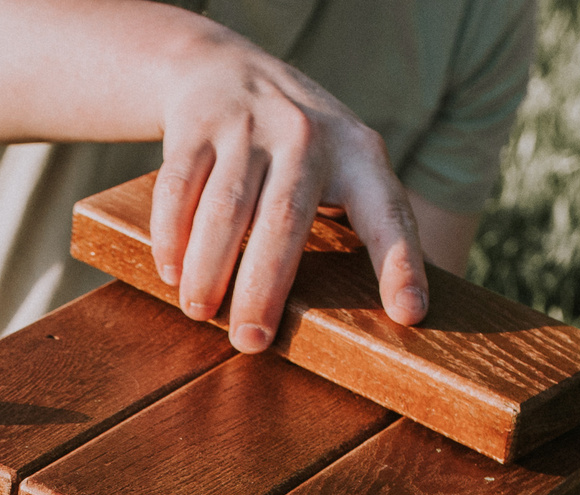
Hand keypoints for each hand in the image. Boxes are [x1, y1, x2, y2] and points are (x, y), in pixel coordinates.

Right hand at [150, 31, 429, 346]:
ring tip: (200, 312)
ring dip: (208, 268)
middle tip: (251, 341)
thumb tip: (388, 314)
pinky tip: (171, 272)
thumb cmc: (296, 145)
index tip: (408, 314)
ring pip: (225, 208)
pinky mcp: (196, 124)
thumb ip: (358, 218)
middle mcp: (307, 135)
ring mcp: (248, 125)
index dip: (400, 264)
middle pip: (285, 219)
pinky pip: (179, 188)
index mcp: (359, 155)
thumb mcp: (343, 161)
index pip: (388, 214)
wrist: (226, 68)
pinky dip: (171, 235)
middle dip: (265, 287)